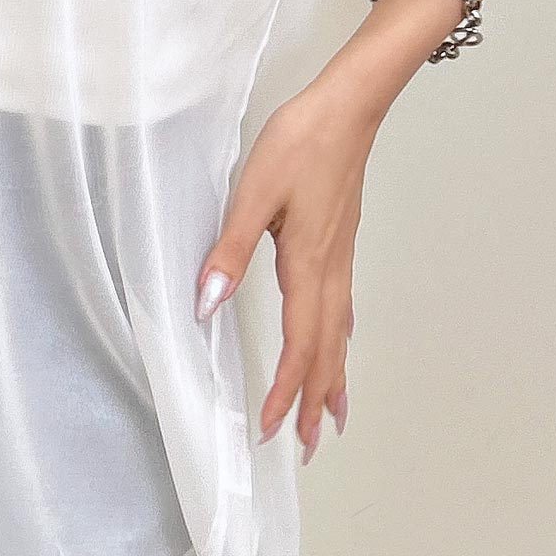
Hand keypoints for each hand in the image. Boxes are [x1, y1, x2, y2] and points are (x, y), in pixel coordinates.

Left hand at [195, 70, 380, 463]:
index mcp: (306, 266)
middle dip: (315, 403)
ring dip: (333, 378)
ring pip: (339, 334)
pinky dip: (340, 341)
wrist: (349, 107)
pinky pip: (343, 309)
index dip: (285, 393)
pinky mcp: (341, 244)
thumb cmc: (302, 143)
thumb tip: (206, 305)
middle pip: (326, 352)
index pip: (299, 347)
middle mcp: (330, 272)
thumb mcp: (254, 194)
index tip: (270, 430)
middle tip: (309, 448)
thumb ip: (229, 251)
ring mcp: (340, 259)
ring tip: (333, 416)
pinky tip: (340, 342)